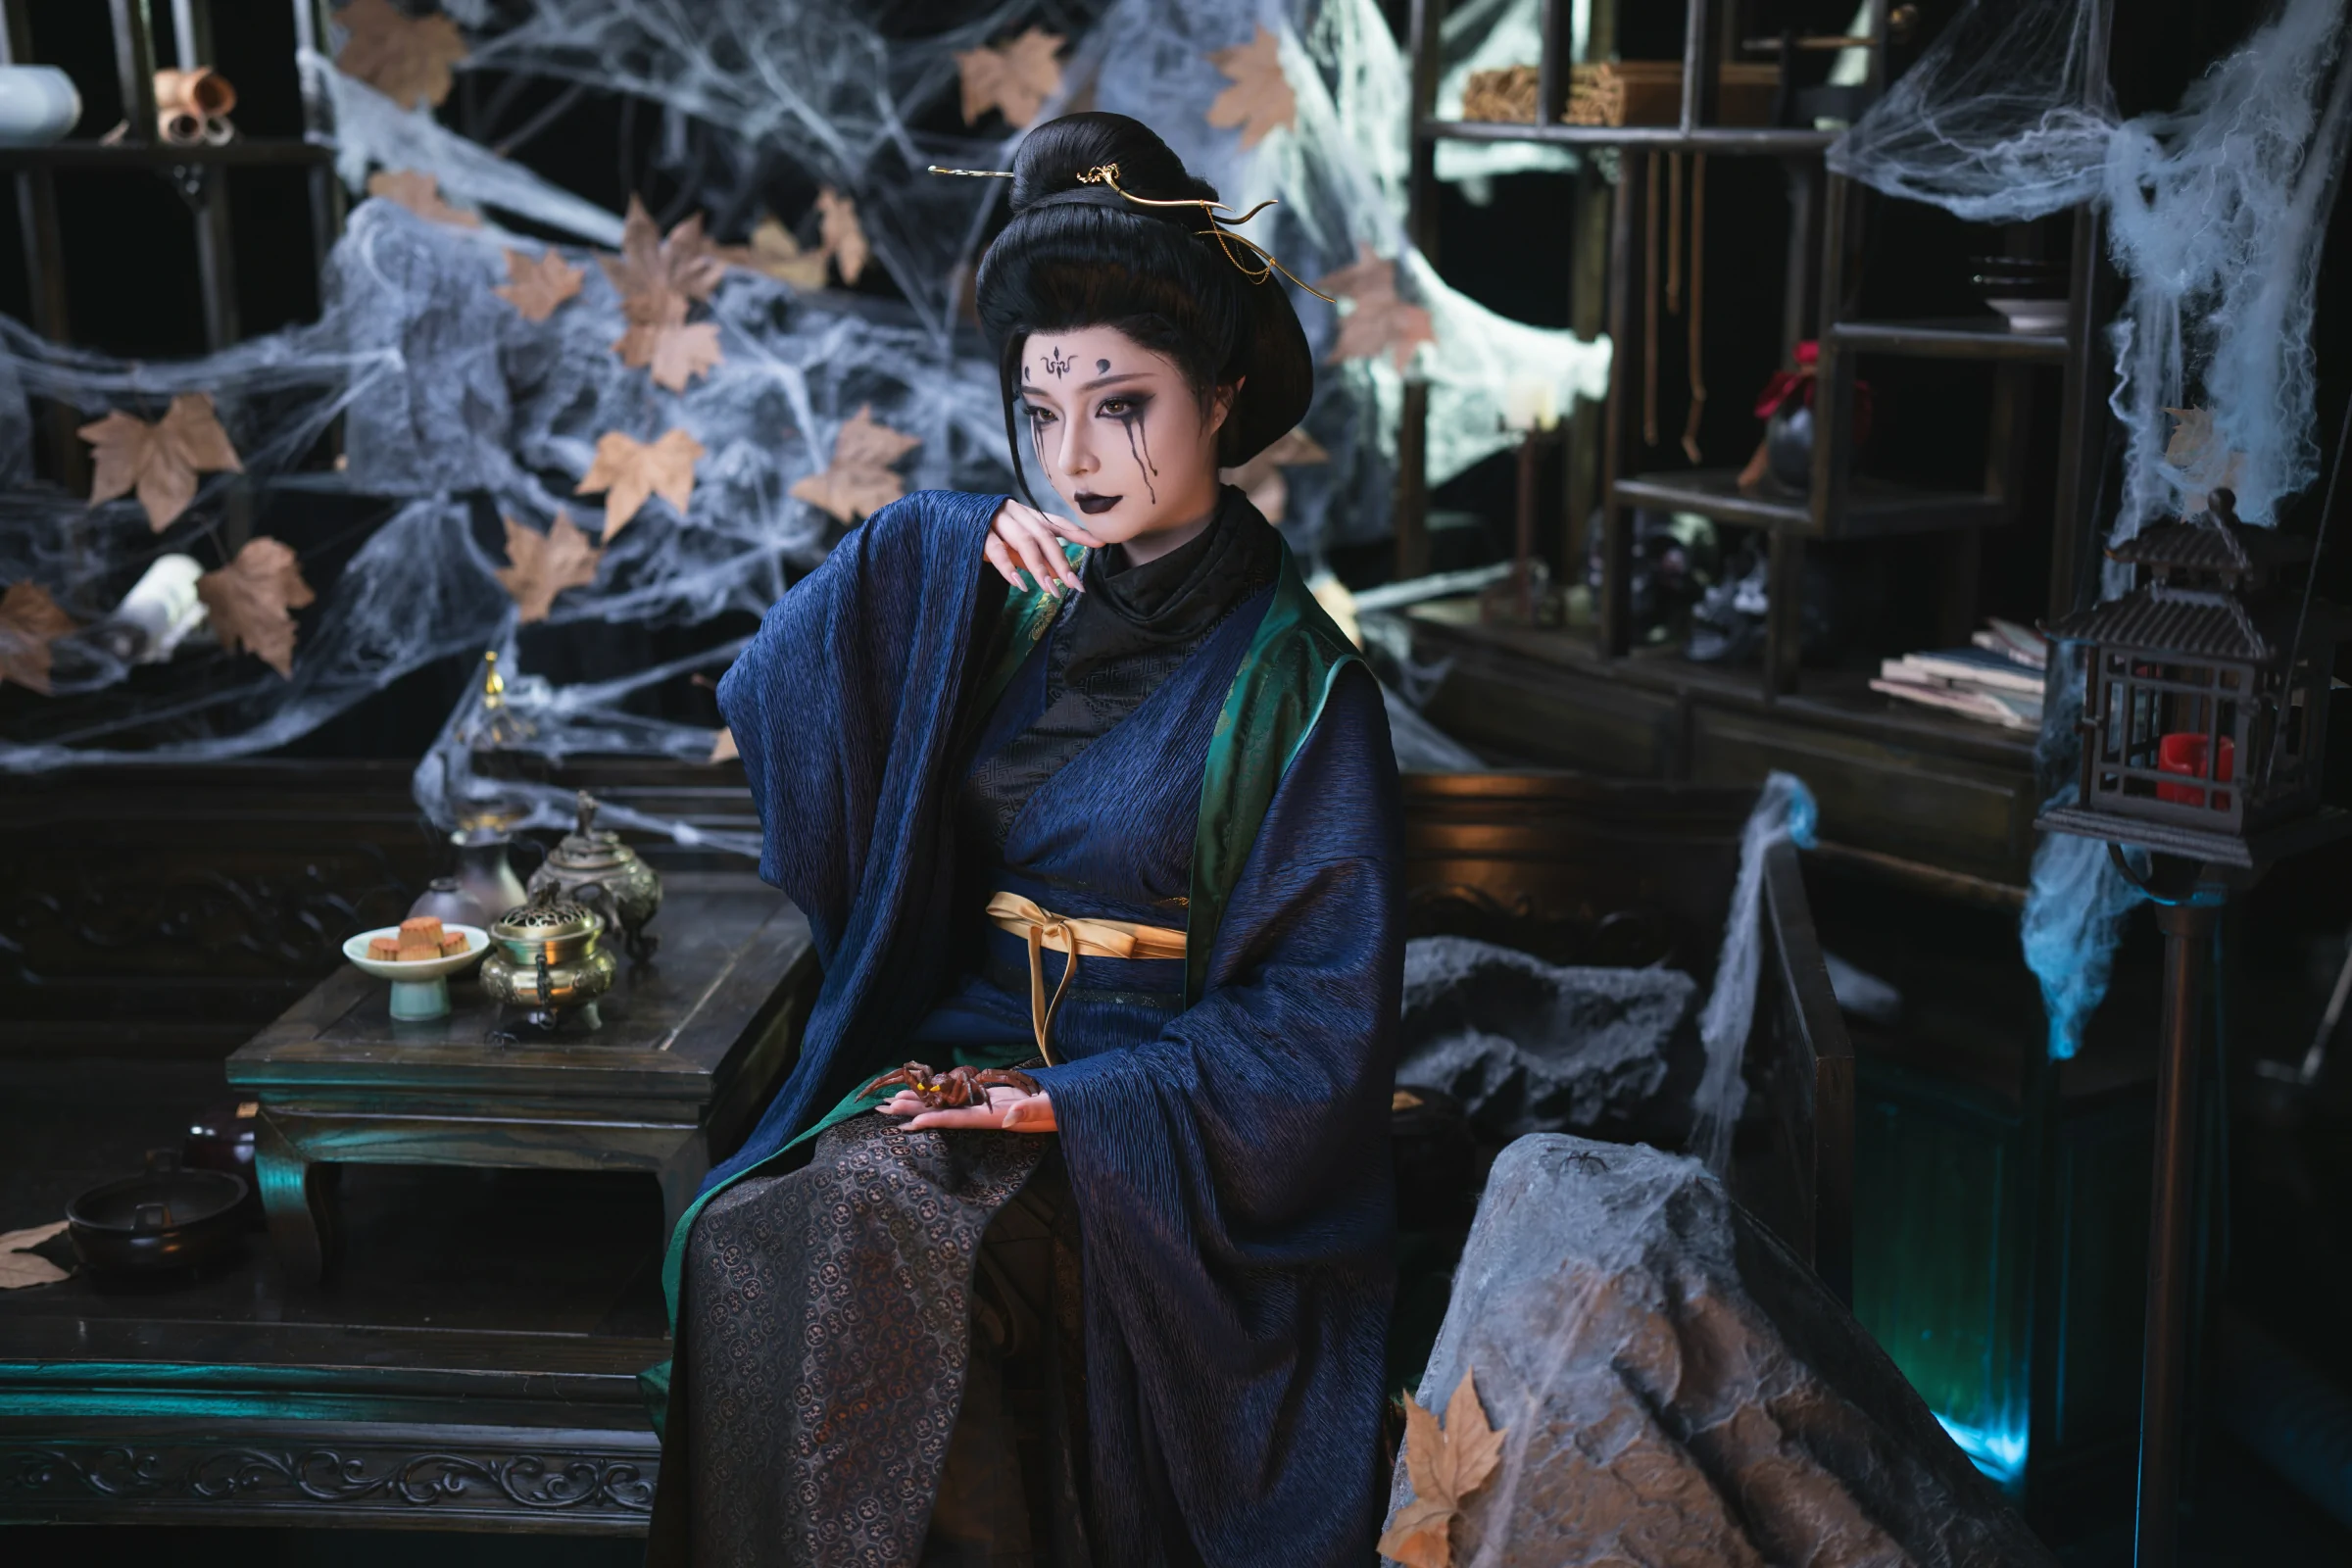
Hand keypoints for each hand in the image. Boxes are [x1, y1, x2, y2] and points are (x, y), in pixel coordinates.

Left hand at [880, 1084, 1057, 1132]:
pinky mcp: (992, 1096)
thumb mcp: (1051, 1110)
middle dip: (914, 1111)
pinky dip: (941, 1090)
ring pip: (949, 1103)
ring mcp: (988, 1105)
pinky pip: (961, 1094)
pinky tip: (925, 1088)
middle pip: (945, 1113)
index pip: (961, 1120)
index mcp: (998, 1117)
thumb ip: (1031, 1113)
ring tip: (892, 1100)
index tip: (908, 1122)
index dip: (935, 1120)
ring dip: (921, 1101)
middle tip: (883, 1109)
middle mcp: (987, 1114)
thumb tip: (1008, 1118)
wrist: (1074, 1104)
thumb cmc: (1065, 1108)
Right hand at [985, 499, 1101, 597]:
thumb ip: (1036, 556)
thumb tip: (1060, 575)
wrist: (945, 520)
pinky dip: (1008, 567)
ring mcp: (996, 519)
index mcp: (1026, 515)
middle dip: (1061, 561)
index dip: (1079, 533)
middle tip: (1074, 585)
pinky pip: (995, 548)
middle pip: (1044, 536)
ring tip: (1051, 590)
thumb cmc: (984, 535)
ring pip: (1024, 541)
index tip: (1101, 544)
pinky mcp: (977, 530)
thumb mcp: (1014, 546)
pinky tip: (1020, 584)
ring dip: (1039, 568)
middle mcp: (1015, 512)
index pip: (1057, 523)